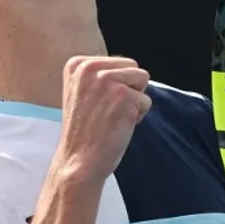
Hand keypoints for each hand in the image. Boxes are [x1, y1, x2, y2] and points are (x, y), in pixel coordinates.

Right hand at [54, 56, 151, 182]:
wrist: (79, 161)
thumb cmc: (84, 131)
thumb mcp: (81, 92)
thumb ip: (99, 75)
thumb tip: (129, 68)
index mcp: (77, 64)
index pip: (118, 62)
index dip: (116, 86)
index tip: (97, 105)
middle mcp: (90, 68)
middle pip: (133, 67)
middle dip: (129, 89)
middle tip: (108, 112)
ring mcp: (107, 81)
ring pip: (142, 79)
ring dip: (135, 101)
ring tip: (114, 117)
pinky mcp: (124, 96)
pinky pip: (147, 101)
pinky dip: (138, 116)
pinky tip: (118, 126)